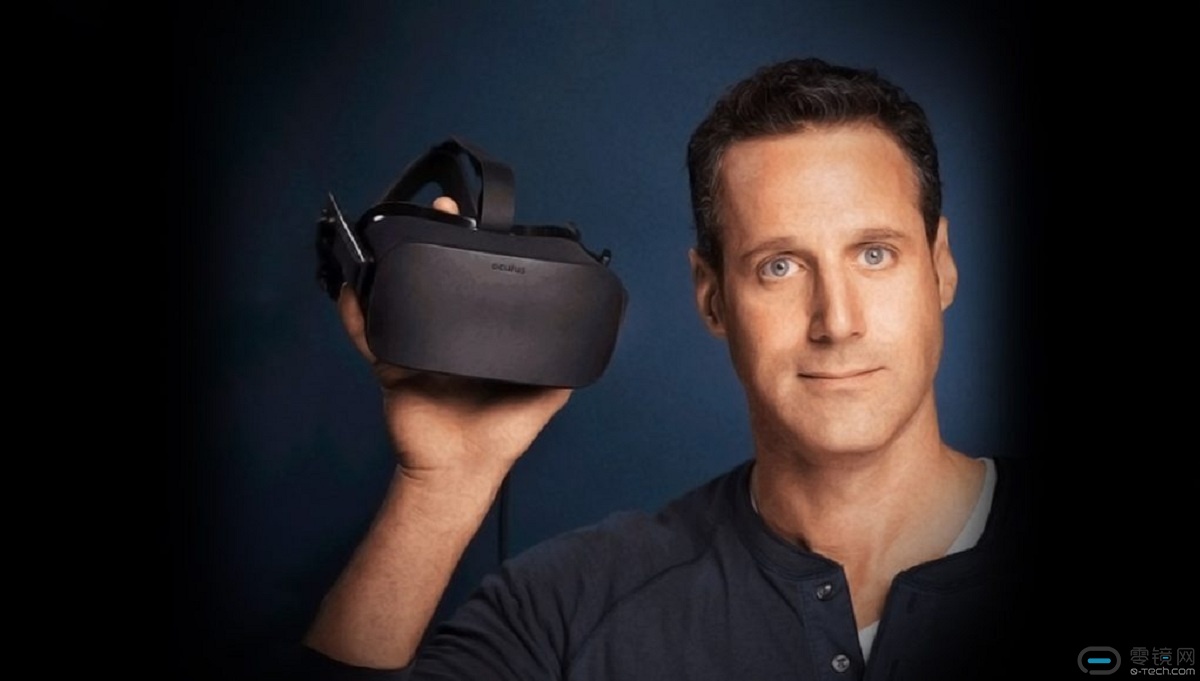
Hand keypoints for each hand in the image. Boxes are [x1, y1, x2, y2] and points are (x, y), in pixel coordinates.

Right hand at [336, 197, 571, 484]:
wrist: (461, 470)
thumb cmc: (502, 434)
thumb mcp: (546, 392)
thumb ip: (566, 361)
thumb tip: (602, 329)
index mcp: (481, 336)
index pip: (478, 284)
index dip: (478, 251)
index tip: (483, 223)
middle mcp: (447, 334)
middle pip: (438, 278)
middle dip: (438, 240)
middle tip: (445, 209)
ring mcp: (416, 345)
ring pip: (402, 296)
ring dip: (396, 262)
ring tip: (398, 230)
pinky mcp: (391, 365)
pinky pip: (369, 335)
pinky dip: (356, 313)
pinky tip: (353, 287)